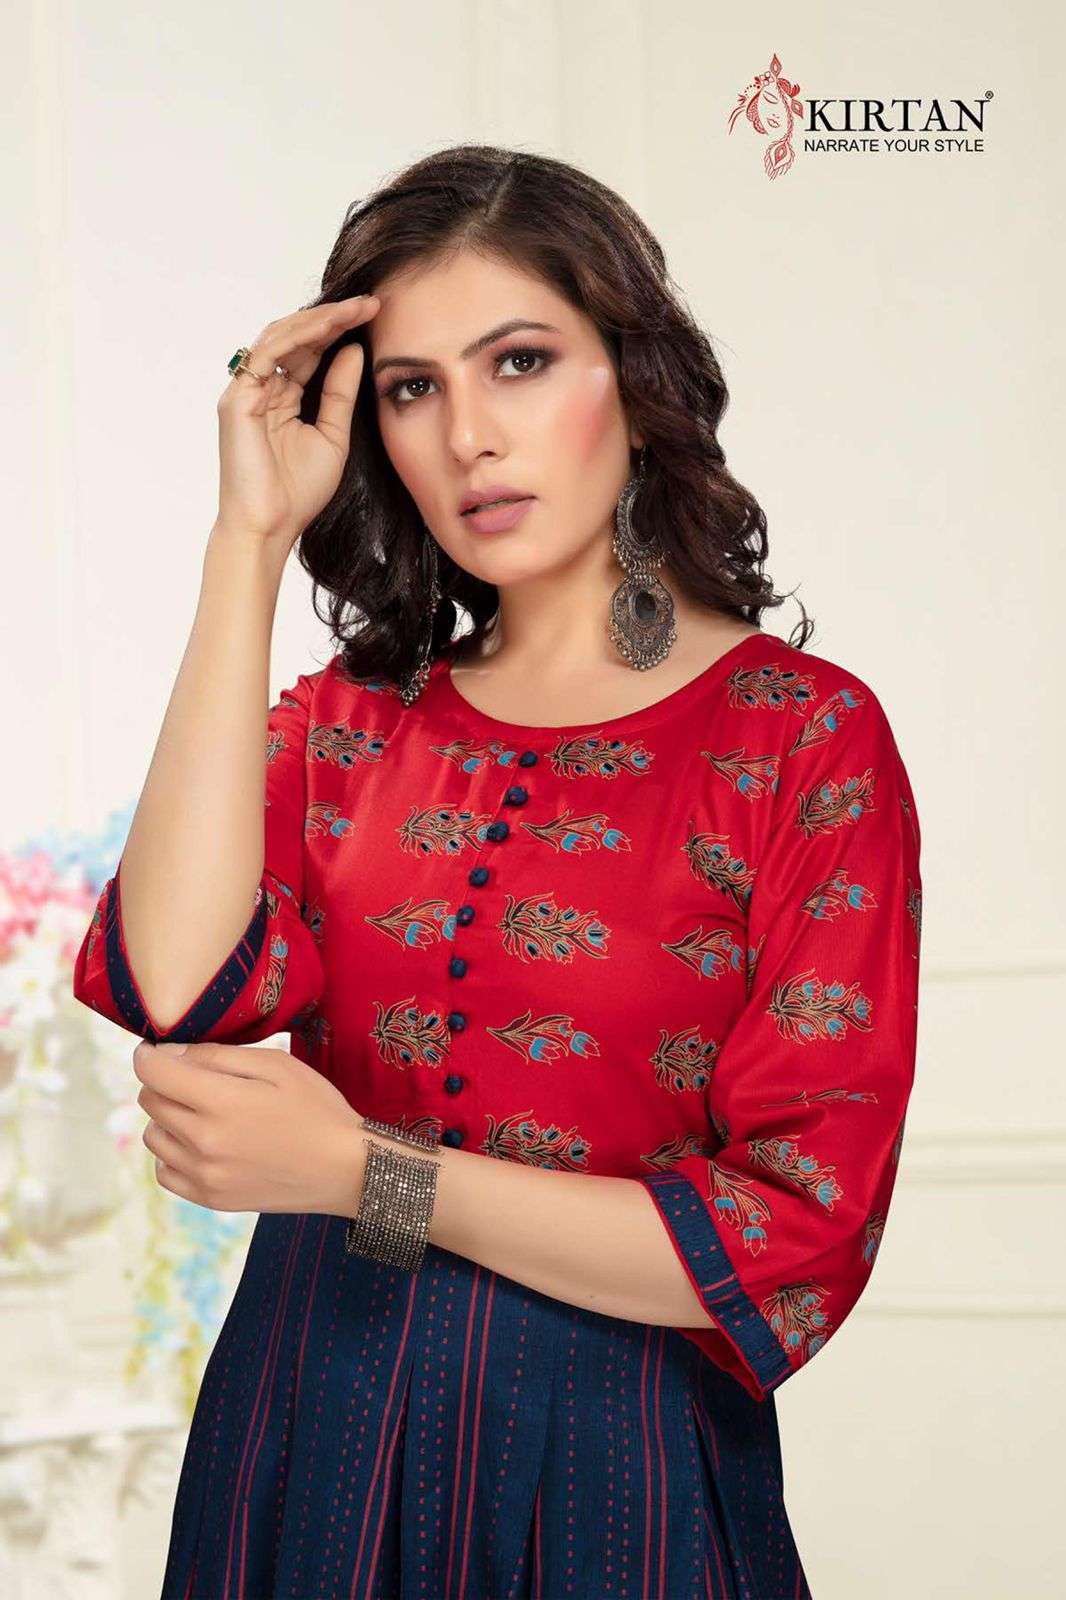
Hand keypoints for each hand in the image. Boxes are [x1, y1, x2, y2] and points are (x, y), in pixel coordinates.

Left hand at [132, 1039, 364, 1219]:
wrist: (345, 1169)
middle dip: (164, 1082)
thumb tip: (171, 1053)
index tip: (156, 1049)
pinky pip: (164, 1171)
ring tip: (202, 1112)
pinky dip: (173, 1153)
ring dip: (167, 1118)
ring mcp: (204, 1175)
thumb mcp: (276, 1064)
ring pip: (153, 1136)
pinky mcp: (210, 1199)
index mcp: (221, 1102)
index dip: (149, 1054)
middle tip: (194, 1078)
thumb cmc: (316, 1108)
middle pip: (150, 1101)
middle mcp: (204, 1141)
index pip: (153, 1073)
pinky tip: (201, 1144)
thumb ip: (218, 1056)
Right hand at [214, 291, 380, 550]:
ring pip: (280, 337)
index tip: (375, 317)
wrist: (271, 527)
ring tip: (354, 310)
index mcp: (281, 398)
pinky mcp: (237, 400)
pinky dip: (296, 337)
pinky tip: (327, 328)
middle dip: (333, 317)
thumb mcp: (333, 436)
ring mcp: (245, 392)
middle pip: (295, 337)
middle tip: (370, 303)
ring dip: (318, 320)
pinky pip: (266, 355)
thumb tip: (352, 350)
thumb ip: (340, 393)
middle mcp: (260, 389)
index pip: (309, 352)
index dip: (339, 331)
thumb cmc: (297, 492)